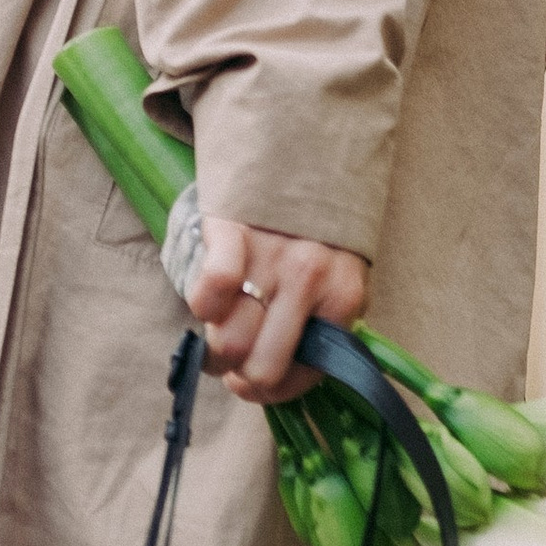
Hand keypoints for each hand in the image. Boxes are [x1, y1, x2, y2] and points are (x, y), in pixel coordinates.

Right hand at [184, 219, 369, 404]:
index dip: (272, 391)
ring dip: (217, 344)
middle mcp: (310, 282)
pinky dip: (202, 304)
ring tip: (225, 326)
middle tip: (236, 360)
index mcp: (343, 300)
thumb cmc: (320, 234)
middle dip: (239, 376)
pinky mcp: (232, 233)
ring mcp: (271, 258)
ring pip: (228, 343)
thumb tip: (284, 382)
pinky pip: (209, 294)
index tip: (257, 381)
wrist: (304, 155)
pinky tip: (212, 298)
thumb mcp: (340, 281)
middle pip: (259, 370)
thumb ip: (323, 330)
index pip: (301, 378)